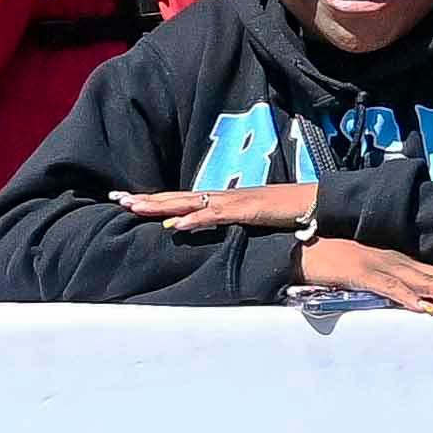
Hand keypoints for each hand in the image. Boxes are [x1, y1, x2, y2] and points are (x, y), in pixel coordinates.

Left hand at [115, 182, 319, 229]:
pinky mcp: (246, 209)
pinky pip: (216, 215)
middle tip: (119, 199)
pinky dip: (196, 220)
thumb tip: (210, 235)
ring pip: (190, 203)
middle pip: (177, 198)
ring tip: (136, 208)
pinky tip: (178, 225)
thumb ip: (228, 225)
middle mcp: (221, 197)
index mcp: (220, 200)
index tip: (129, 201)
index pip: (181, 200)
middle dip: (147, 200)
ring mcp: (232, 201)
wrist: (313, 202)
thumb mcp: (249, 220)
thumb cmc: (284, 213)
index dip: (155, 201)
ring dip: (162, 206)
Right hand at [300, 235, 432, 311]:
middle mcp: (397, 261)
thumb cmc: (334, 262)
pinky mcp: (361, 272)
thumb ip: (391, 287)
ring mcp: (380, 264)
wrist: (301, 247)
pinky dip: (407, 297)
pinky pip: (388, 287)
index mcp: (401, 262)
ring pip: (423, 281)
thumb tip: (417, 307)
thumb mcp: (370, 275)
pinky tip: (424, 308)